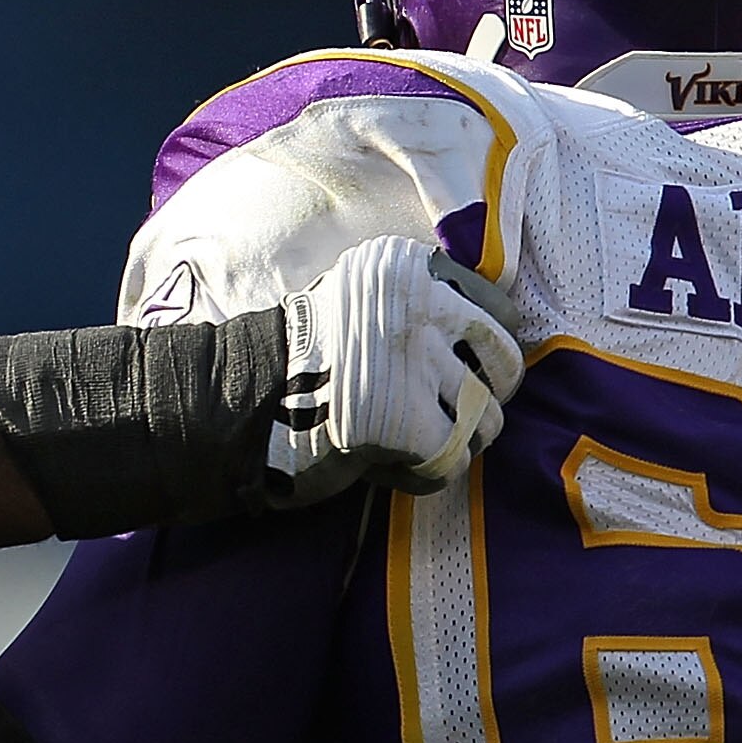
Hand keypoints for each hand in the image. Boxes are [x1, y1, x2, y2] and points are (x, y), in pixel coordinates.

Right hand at [264, 236, 523, 502]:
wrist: (238, 400)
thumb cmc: (302, 358)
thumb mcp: (361, 301)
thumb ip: (419, 306)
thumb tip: (491, 346)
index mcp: (413, 269)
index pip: (499, 312)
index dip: (483, 351)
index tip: (456, 371)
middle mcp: (423, 307)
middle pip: (503, 364)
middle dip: (484, 397)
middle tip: (447, 414)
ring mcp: (419, 366)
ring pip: (486, 419)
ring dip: (455, 442)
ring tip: (413, 445)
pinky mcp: (410, 424)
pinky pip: (452, 459)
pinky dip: (424, 473)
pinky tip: (388, 468)